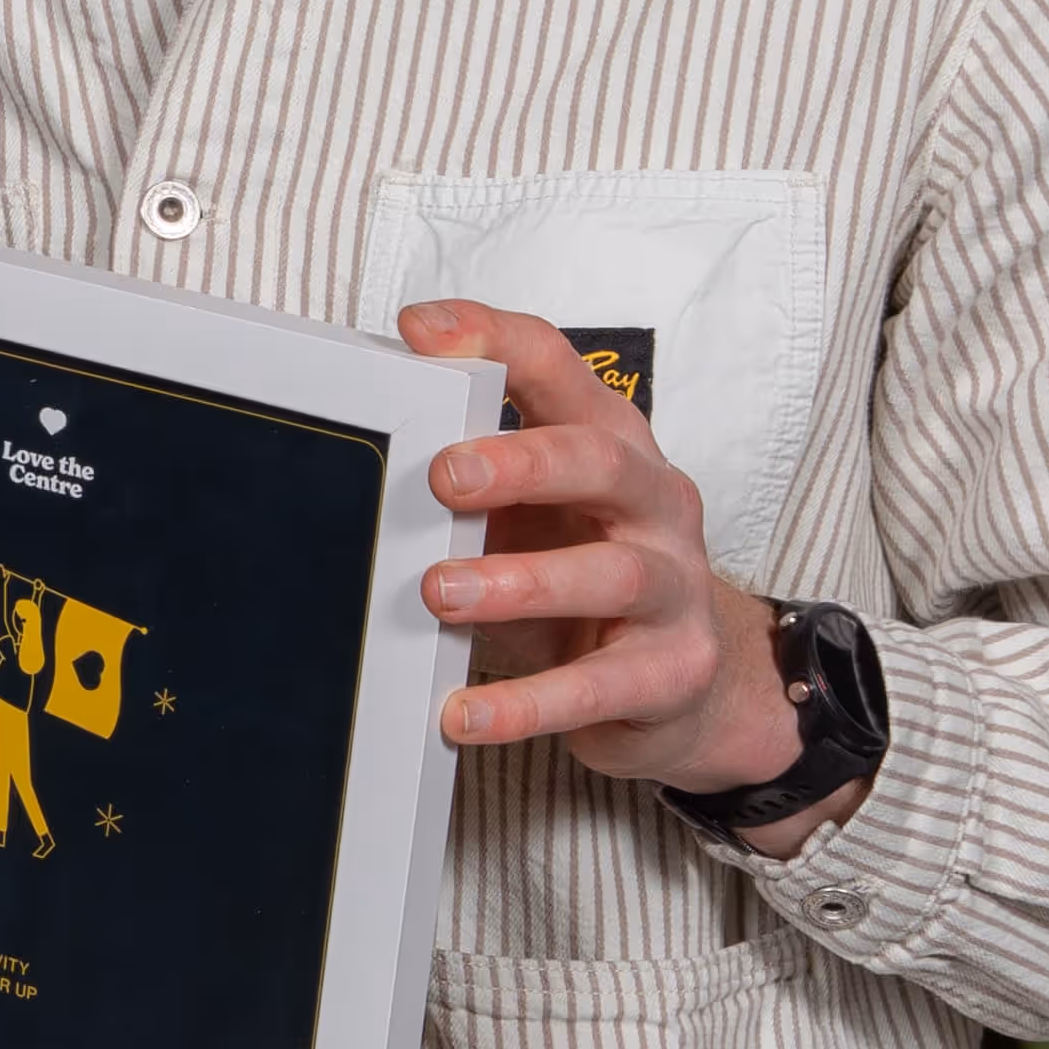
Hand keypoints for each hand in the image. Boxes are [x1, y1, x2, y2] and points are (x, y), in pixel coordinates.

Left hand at [396, 301, 835, 822]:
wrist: (682, 687)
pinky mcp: (673, 672)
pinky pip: (600, 688)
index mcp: (609, 446)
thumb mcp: (529, 514)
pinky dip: (528, 704)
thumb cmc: (580, 579)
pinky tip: (464, 714)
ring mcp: (674, 588)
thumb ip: (469, 474)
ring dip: (521, 583)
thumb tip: (366, 437)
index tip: (419, 334)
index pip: (559, 372)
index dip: (495, 341)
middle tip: (443, 477)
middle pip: (601, 461)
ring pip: (611, 573)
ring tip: (442, 594)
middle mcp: (654, 504)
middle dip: (522, 463)